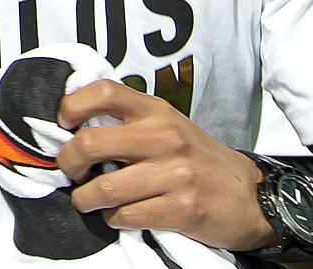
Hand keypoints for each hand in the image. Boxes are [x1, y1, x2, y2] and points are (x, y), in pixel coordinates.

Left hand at [55, 80, 272, 251]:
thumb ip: (131, 121)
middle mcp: (164, 137)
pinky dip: (114, 220)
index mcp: (156, 111)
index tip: (63, 124)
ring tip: (90, 201)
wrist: (249, 196)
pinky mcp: (180, 209)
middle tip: (71, 172)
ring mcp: (173, 173)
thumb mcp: (168, 126)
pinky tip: (120, 216)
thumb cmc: (198, 159)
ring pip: (104, 188)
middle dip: (69, 163)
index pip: (104, 91)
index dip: (72, 106)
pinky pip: (125, 217)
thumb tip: (77, 127)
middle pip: (91, 143)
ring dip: (86, 200)